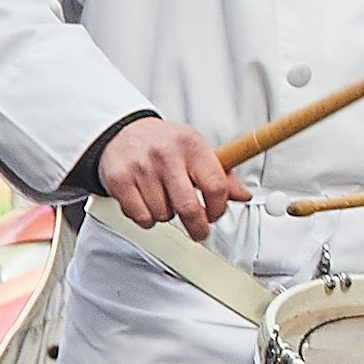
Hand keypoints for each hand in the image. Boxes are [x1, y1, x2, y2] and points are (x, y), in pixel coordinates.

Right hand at [99, 117, 250, 238]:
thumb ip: (221, 174)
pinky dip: (146, 218)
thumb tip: (243, 195)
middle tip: (198, 231)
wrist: (123, 132)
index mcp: (191, 145)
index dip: (218, 209)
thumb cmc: (164, 144)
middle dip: (197, 227)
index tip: (214, 215)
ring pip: (163, 214)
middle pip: (189, 208)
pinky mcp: (120, 180)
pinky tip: (147, 204)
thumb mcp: (195, 150)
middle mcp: (166, 154)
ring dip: (166, 216)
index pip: (216, 186)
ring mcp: (142, 167)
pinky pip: (141, 216)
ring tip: (163, 201)